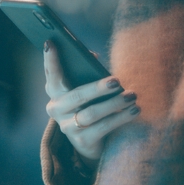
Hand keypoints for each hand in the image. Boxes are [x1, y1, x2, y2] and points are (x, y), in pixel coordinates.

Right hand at [43, 40, 138, 162]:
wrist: (89, 141)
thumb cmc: (88, 105)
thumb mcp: (84, 89)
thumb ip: (86, 72)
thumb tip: (93, 56)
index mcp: (55, 92)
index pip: (51, 74)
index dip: (50, 60)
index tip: (50, 43)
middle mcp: (56, 109)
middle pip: (77, 96)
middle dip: (98, 88)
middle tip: (117, 81)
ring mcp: (68, 127)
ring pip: (92, 113)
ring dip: (114, 104)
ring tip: (132, 96)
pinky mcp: (82, 141)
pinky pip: (103, 128)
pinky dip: (120, 118)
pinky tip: (133, 111)